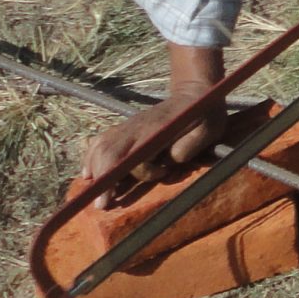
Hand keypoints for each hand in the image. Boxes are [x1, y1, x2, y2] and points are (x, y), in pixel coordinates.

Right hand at [81, 42, 226, 188]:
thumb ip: (188, 147)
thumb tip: (168, 160)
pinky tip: (90, 172)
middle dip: (100, 179)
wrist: (195, 93)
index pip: (123, 156)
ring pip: (99, 145)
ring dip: (93, 168)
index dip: (111, 178)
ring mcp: (129, 126)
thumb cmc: (205, 115)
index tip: (106, 200)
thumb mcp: (208, 130)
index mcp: (153, 130)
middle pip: (105, 152)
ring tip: (95, 189)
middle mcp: (135, 127)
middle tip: (103, 204)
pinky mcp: (127, 128)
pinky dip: (92, 156)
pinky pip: (102, 141)